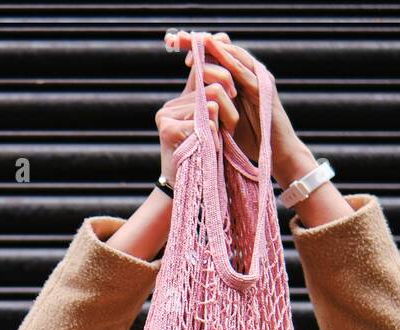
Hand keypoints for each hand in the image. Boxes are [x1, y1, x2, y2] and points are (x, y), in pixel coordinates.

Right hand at [155, 62, 237, 186]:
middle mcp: (170, 106)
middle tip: (232, 125)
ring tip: (220, 138)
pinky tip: (211, 149)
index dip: (220, 70)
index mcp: (180, 101)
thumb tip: (232, 73)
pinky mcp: (168, 130)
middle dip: (230, 105)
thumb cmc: (205, 158)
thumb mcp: (213, 127)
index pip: (200, 69)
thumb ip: (218, 104)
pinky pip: (205, 122)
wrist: (185, 190)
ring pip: (211, 103)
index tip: (233, 90)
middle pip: (213, 88)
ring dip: (224, 122)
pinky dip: (214, 137)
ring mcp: (166, 116)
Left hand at [172, 30, 316, 188]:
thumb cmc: (249, 139)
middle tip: (178, 37)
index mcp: (237, 80)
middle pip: (223, 50)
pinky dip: (229, 59)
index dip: (194, 47)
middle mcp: (248, 75)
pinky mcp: (264, 89)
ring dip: (213, 45)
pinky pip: (245, 71)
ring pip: (234, 55)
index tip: (171, 42)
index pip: (214, 56)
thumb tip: (190, 98)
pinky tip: (215, 50)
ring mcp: (258, 79)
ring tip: (195, 37)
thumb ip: (210, 104)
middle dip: (199, 42)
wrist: (273, 155)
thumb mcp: (222, 118)